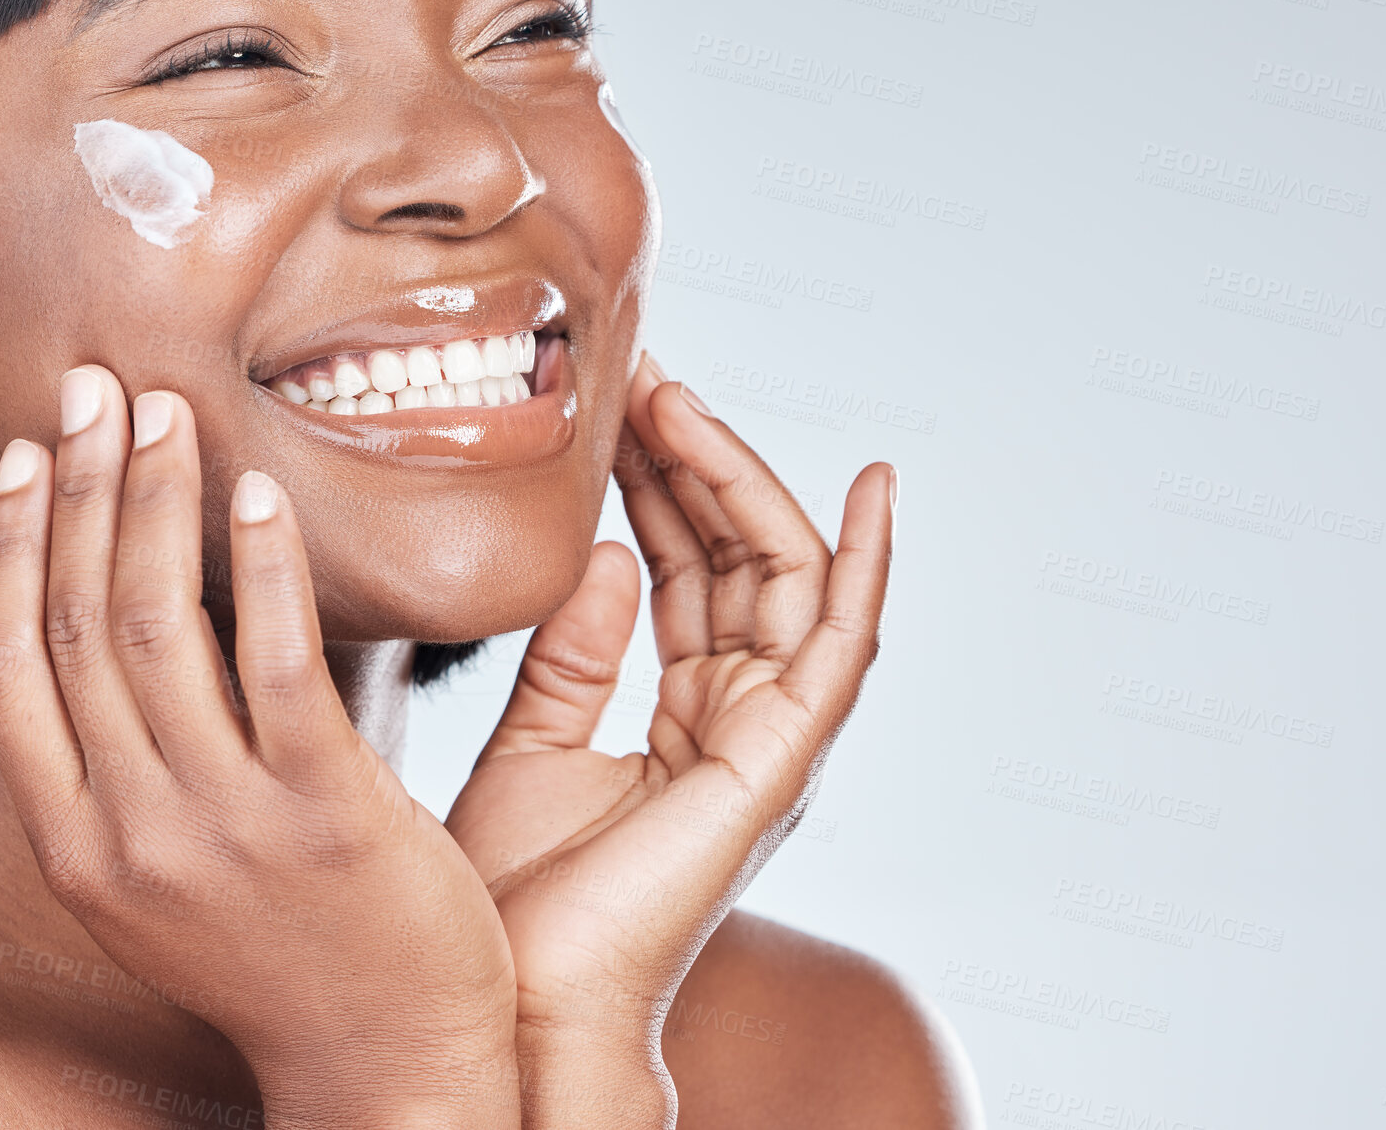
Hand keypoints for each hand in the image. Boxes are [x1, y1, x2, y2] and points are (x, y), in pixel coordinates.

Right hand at [0, 366, 518, 1129]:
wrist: (385, 1063)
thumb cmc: (285, 954)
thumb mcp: (165, 881)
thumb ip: (130, 775)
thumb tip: (124, 642)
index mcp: (76, 844)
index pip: (9, 667)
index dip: (14, 549)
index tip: (32, 460)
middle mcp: (129, 831)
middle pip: (76, 624)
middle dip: (81, 491)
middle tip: (94, 390)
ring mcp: (223, 824)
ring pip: (159, 628)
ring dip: (158, 504)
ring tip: (169, 415)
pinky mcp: (326, 811)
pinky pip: (278, 662)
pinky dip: (263, 568)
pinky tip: (261, 495)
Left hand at [445, 353, 895, 1126]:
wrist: (511, 1003)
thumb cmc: (512, 898)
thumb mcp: (533, 743)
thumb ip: (575, 652)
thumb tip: (605, 552)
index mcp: (686, 719)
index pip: (689, 573)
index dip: (661, 488)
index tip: (625, 410)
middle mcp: (740, 721)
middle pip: (739, 561)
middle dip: (694, 466)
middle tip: (644, 381)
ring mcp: (769, 740)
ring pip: (784, 578)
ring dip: (739, 483)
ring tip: (681, 403)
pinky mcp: (780, 760)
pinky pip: (841, 644)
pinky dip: (866, 563)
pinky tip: (874, 487)